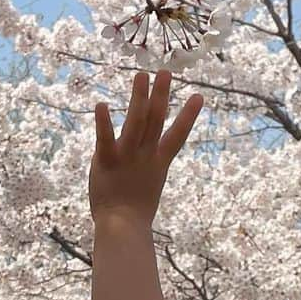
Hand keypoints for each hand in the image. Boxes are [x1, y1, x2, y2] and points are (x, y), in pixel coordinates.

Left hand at [90, 71, 203, 225]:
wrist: (123, 228)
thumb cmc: (135, 211)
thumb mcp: (149, 184)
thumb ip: (148, 166)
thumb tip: (151, 156)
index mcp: (159, 161)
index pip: (178, 135)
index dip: (189, 115)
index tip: (199, 96)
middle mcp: (146, 155)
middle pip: (156, 120)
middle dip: (162, 95)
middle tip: (165, 72)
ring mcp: (127, 157)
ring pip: (136, 122)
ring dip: (139, 98)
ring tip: (141, 75)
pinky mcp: (106, 161)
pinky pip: (105, 139)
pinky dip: (104, 122)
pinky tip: (101, 104)